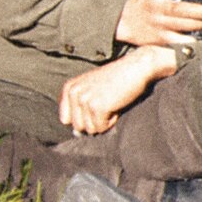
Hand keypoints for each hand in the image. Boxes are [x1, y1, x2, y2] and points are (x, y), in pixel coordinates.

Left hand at [59, 46, 176, 134]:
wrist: (135, 68)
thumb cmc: (116, 80)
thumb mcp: (91, 89)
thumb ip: (79, 109)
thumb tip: (77, 134)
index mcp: (69, 88)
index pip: (65, 119)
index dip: (83, 117)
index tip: (95, 103)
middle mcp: (74, 92)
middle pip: (78, 127)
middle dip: (94, 120)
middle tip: (106, 102)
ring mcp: (84, 99)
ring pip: (90, 129)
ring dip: (103, 120)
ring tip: (111, 102)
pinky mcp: (97, 107)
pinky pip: (101, 128)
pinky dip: (112, 121)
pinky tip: (116, 104)